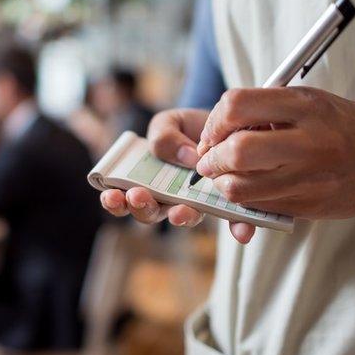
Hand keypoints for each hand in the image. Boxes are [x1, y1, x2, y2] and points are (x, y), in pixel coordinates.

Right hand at [97, 108, 258, 242]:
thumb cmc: (186, 128)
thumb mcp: (169, 123)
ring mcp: (195, 203)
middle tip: (138, 197)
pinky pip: (230, 220)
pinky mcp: (224, 205)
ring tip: (179, 211)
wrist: (223, 123)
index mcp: (145, 181)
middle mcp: (167, 198)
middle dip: (141, 208)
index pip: (123, 197)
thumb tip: (186, 157)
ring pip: (185, 218)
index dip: (114, 201)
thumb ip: (164, 137)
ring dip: (181, 218)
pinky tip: (242, 231)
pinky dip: (237, 227)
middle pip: (149, 214)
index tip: (112, 196)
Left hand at [194, 87, 354, 227]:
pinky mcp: (309, 204)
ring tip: (224, 175)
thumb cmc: (348, 126)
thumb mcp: (313, 102)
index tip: (214, 131)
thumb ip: (269, 109)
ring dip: (221, 183)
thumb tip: (218, 126)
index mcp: (307, 105)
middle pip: (235, 150)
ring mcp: (310, 177)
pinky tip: (247, 188)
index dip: (214, 120)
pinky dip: (243, 198)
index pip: (236, 105)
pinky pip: (258, 205)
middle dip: (211, 157)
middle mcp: (310, 141)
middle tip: (209, 158)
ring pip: (240, 187)